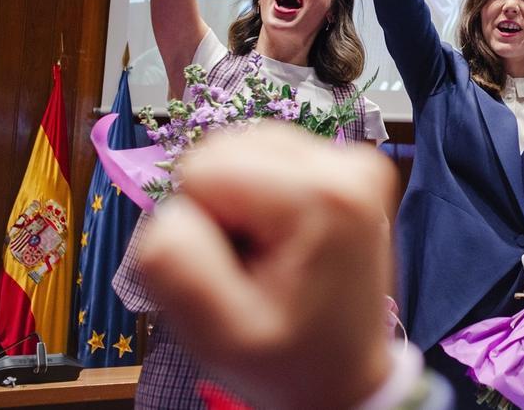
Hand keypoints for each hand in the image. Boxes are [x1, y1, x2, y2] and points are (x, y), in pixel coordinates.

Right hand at [137, 123, 396, 409]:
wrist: (344, 375)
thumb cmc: (288, 360)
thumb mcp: (218, 334)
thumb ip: (175, 263)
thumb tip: (170, 209)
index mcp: (322, 196)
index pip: (202, 169)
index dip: (199, 223)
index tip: (235, 269)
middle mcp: (347, 164)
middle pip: (225, 149)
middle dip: (218, 206)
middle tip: (250, 264)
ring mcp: (353, 161)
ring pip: (243, 147)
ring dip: (237, 199)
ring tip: (266, 254)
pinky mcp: (348, 165)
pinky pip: (269, 155)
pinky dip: (260, 194)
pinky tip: (280, 238)